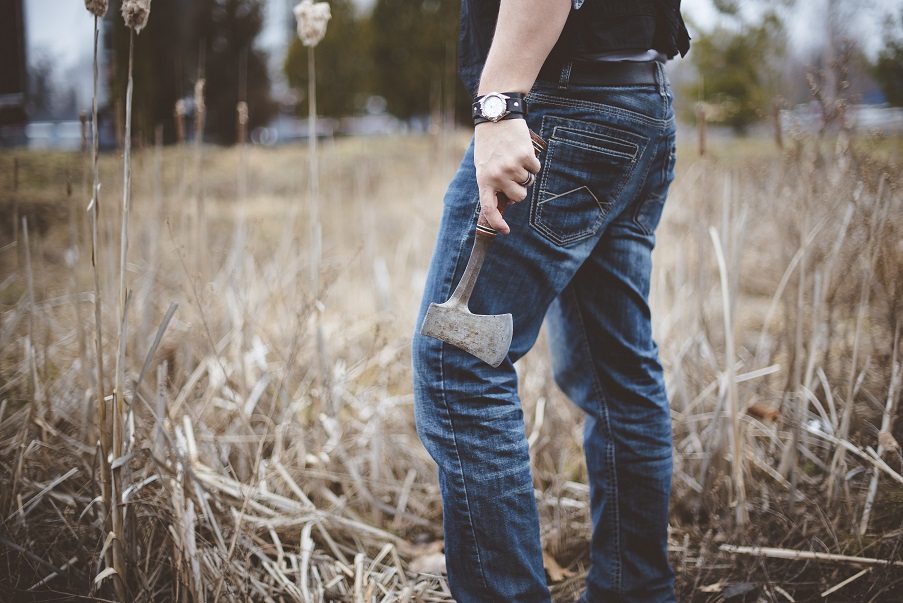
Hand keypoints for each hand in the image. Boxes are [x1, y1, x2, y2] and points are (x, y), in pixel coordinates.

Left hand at [474, 119, 541, 233]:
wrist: (496, 116)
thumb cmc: (489, 144)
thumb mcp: (483, 165)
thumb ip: (493, 183)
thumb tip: (509, 200)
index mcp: (484, 179)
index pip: (489, 208)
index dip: (497, 222)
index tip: (505, 231)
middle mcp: (498, 176)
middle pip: (519, 196)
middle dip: (520, 189)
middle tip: (513, 174)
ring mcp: (512, 167)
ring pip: (529, 182)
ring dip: (526, 173)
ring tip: (515, 158)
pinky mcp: (525, 156)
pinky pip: (536, 169)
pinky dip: (533, 162)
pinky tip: (522, 151)